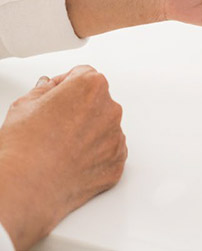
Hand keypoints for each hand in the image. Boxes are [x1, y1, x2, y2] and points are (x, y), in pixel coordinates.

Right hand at [0, 66, 126, 249]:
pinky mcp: (117, 162)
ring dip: (89, 132)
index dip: (65, 86)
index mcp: (91, 86)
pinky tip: (72, 161)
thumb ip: (43, 90)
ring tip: (61, 147)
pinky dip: (95, 156)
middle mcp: (110, 108)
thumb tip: (49, 86)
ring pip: (104, 127)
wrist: (25, 187)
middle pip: (97, 101)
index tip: (55, 97)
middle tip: (54, 126)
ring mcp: (116, 137)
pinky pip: (109, 152)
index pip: (83, 75)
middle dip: (79, 109)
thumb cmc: (23, 147)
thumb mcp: (24, 105)